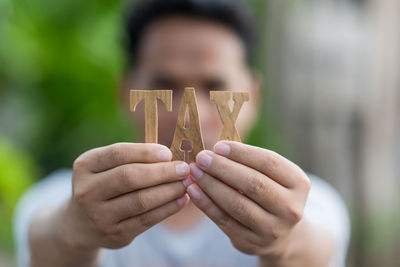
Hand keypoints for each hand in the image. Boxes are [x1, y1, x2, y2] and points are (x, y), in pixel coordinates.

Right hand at [61, 143, 189, 249]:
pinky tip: (182, 199)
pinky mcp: (115, 234)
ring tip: (186, 183)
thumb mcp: (106, 167)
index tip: (168, 153)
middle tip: (184, 168)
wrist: (81, 224)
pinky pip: (147, 219)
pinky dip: (168, 208)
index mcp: (85, 166)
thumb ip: (132, 158)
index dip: (145, 152)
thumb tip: (171, 157)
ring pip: (141, 200)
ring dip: (169, 190)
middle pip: (129, 177)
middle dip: (162, 171)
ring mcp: (99, 216)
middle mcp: (87, 191)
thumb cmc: (104, 185)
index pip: (117, 154)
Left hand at [185, 141, 310, 258]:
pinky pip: (224, 220)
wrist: (279, 232)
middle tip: (202, 157)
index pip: (269, 163)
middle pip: (253, 183)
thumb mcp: (271, 176)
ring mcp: (272, 229)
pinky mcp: (251, 243)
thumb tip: (216, 149)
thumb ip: (250, 162)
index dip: (241, 152)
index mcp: (299, 184)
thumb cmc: (270, 192)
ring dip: (211, 185)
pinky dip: (206, 203)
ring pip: (237, 204)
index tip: (218, 145)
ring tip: (195, 171)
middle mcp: (290, 209)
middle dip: (223, 168)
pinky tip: (193, 190)